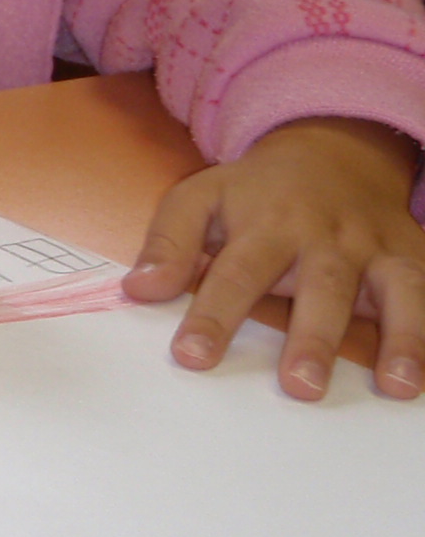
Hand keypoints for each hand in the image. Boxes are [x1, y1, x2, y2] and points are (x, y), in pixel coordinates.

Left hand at [122, 117, 424, 400]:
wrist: (332, 150)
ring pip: (396, 289)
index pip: (235, 273)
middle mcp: (327, 237)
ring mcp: (378, 247)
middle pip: (322, 287)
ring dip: (401, 337)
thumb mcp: (200, 197)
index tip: (192, 356)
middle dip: (314, 338)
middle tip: (300, 387)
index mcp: (266, 224)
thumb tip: (139, 290)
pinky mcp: (415, 257)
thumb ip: (168, 243)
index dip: (213, 315)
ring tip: (397, 386)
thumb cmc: (255, 190)